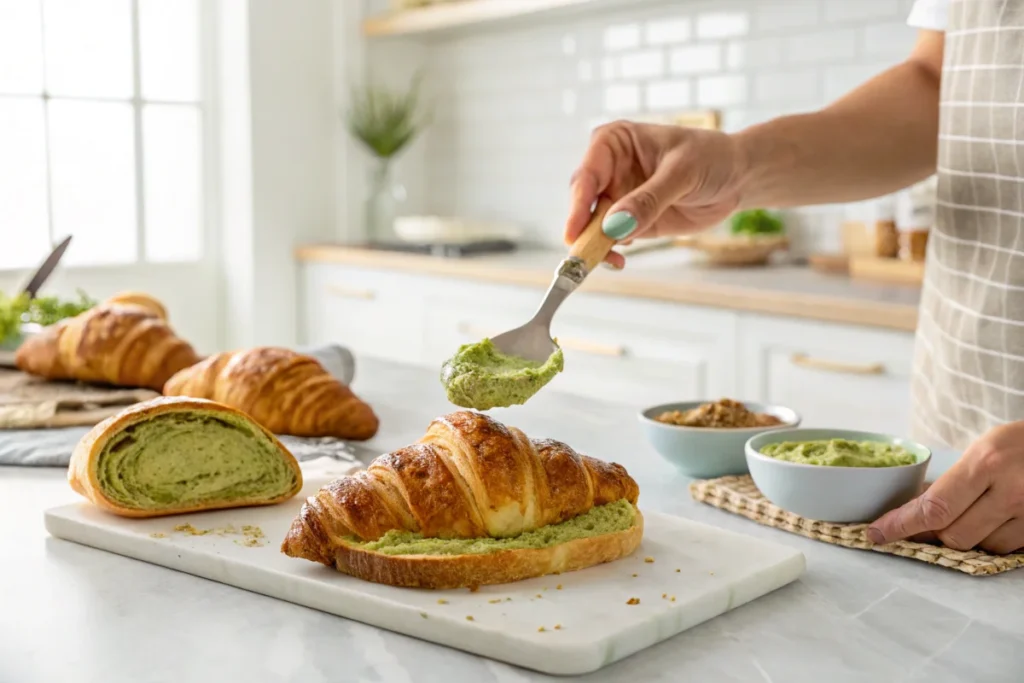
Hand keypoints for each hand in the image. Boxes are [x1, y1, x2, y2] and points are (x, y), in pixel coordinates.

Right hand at [564, 120, 747, 267]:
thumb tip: (614, 225)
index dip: (577, 204)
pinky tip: (619, 261)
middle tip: (586, 255)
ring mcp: (617, 197)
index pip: (587, 174)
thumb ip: (648, 199)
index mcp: (614, 142)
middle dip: (583, 230)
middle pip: (581, 203)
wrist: (736, 177)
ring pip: (591, 226)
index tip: (573, 232)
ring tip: (612, 261)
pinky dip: (609, 253)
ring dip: (595, 246)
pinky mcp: (628, 222)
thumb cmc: (711, 157)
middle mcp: (609, 169)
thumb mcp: (682, 173)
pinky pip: (609, 241)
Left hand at [867, 421, 1023, 553]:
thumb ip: (953, 480)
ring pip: (980, 546)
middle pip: (953, 535)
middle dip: (934, 532)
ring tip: (971, 512)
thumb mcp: (984, 449)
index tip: (876, 534)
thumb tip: (914, 507)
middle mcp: (1011, 491)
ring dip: (966, 536)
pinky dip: (991, 539)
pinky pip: (1007, 549)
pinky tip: (991, 520)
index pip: (934, 507)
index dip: (901, 525)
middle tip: (922, 523)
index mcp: (987, 463)